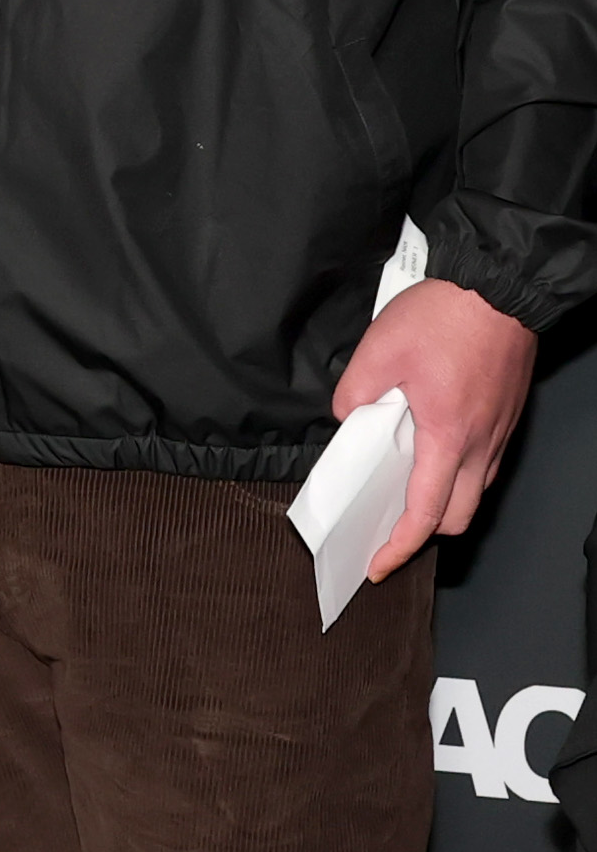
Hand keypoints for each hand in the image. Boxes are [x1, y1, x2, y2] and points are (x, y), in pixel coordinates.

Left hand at [332, 278, 537, 580]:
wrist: (498, 288)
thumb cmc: (446, 316)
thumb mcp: (380, 350)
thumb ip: (355, 392)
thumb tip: (347, 418)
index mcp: (448, 436)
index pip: (425, 512)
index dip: (400, 545)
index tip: (380, 563)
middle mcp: (480, 444)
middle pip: (456, 515)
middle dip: (422, 531)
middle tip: (387, 527)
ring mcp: (497, 432)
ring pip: (472, 490)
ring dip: (441, 501)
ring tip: (401, 489)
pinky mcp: (504, 416)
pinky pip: (482, 462)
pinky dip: (455, 472)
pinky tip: (428, 450)